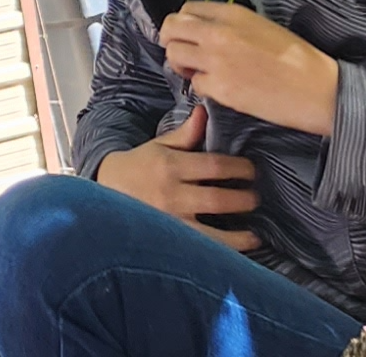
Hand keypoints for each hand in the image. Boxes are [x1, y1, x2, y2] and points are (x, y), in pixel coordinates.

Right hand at [99, 105, 261, 249]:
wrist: (109, 190)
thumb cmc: (140, 165)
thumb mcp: (160, 145)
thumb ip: (186, 133)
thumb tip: (205, 111)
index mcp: (171, 165)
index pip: (213, 166)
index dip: (238, 168)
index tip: (252, 171)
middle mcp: (172, 193)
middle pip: (217, 199)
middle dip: (243, 199)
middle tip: (256, 198)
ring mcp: (172, 221)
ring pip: (213, 233)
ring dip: (240, 236)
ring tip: (255, 234)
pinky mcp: (171, 242)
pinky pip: (203, 250)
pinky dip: (223, 254)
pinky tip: (236, 254)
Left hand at [158, 0, 341, 138]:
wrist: (318, 89)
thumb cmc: (297, 58)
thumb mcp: (261, 25)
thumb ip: (230, 24)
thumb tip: (207, 31)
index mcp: (231, 13)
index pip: (186, 10)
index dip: (182, 24)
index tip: (187, 36)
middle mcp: (218, 32)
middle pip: (171, 28)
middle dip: (171, 41)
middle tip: (183, 55)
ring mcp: (217, 60)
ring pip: (174, 55)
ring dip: (181, 65)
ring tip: (197, 73)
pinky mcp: (222, 89)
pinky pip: (195, 85)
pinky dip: (202, 88)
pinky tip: (218, 90)